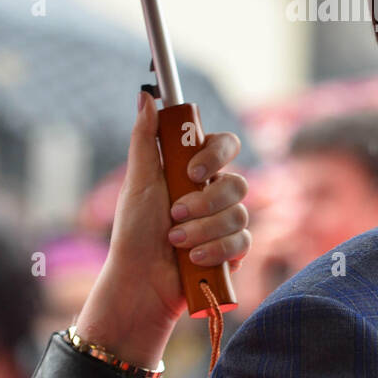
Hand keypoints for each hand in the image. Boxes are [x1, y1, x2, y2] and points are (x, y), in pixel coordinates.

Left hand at [72, 92, 249, 368]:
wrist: (139, 281)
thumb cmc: (134, 231)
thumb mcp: (138, 182)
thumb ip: (146, 138)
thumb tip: (145, 96)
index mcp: (195, 171)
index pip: (226, 145)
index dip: (216, 155)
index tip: (192, 172)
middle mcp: (215, 194)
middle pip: (237, 182)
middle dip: (206, 202)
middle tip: (175, 214)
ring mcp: (226, 223)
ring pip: (240, 214)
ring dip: (204, 230)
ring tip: (175, 241)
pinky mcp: (232, 251)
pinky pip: (242, 242)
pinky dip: (215, 251)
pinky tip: (193, 259)